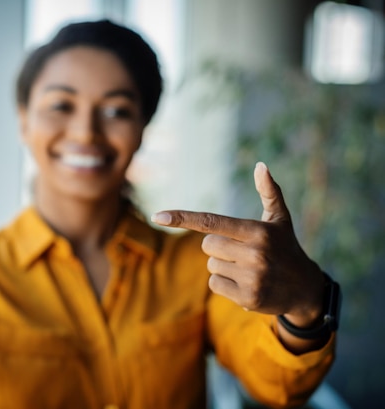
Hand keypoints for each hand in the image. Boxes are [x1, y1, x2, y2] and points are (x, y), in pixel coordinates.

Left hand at [151, 162, 323, 323]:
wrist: (306, 289)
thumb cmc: (285, 248)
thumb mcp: (280, 219)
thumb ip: (269, 192)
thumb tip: (261, 165)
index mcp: (257, 231)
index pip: (211, 221)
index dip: (182, 218)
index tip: (158, 216)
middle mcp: (254, 253)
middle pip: (207, 245)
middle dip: (218, 247)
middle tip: (242, 252)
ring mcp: (252, 277)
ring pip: (211, 265)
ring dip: (223, 266)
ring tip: (248, 269)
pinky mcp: (249, 298)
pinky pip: (215, 285)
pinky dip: (225, 285)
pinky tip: (247, 284)